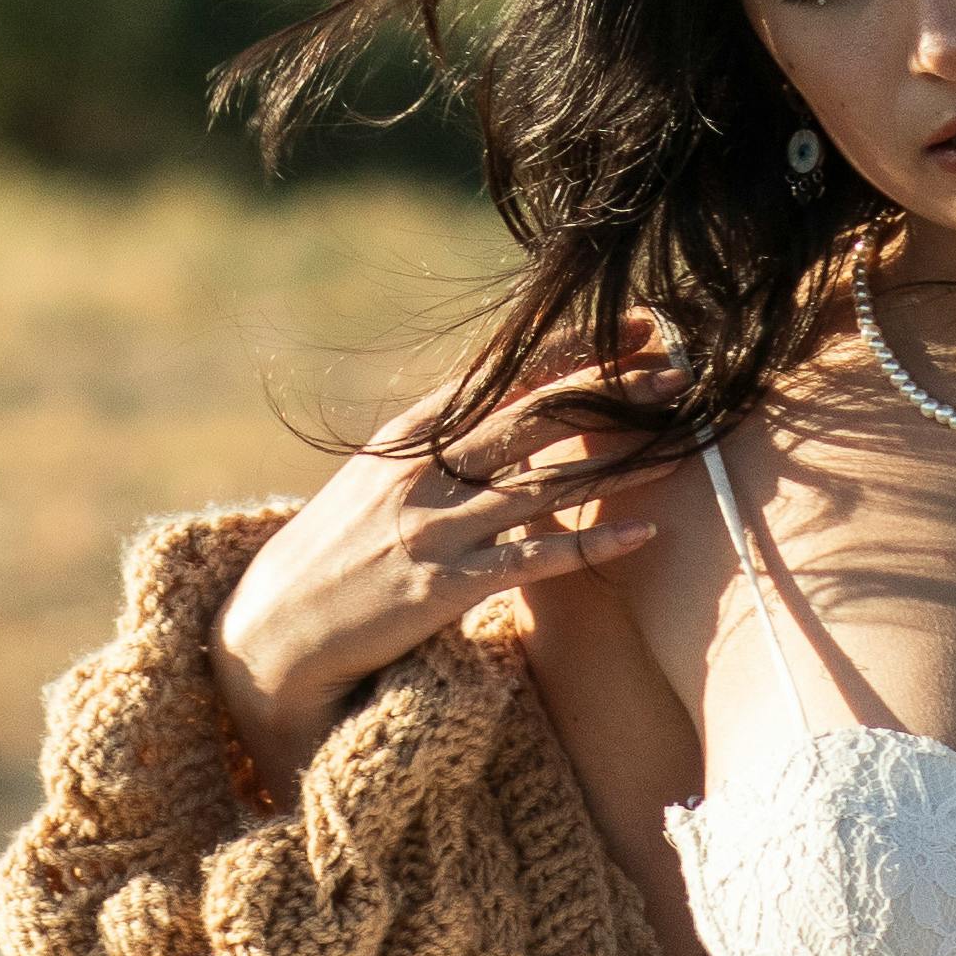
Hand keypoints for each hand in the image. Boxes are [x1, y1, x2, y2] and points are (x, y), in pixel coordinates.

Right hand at [211, 328, 687, 790]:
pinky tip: (645, 531)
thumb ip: (434, 445)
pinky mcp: (446, 585)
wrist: (275, 628)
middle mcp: (425, 471)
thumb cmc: (334, 553)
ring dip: (619, 458)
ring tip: (680, 435)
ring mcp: (435, 527)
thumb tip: (494, 413)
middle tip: (678, 366)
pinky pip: (535, 559)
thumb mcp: (375, 480)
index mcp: (409, 436)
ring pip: (546, 481)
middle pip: (533, 417)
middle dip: (611, 389)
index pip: (501, 377)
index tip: (631, 326)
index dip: (572, 349)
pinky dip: (593, 543)